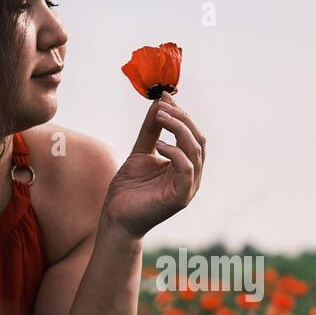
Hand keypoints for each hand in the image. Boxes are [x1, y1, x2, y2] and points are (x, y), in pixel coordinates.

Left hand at [102, 93, 206, 238]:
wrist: (117, 217)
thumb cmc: (129, 189)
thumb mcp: (141, 152)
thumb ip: (151, 130)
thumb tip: (158, 103)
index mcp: (185, 165)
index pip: (193, 134)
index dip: (181, 114)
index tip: (164, 97)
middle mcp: (191, 175)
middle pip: (198, 140)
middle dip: (182, 119)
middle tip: (162, 106)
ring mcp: (188, 187)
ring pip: (195, 151)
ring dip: (178, 129)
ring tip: (159, 118)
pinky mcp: (181, 197)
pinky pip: (187, 169)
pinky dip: (175, 153)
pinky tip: (159, 145)